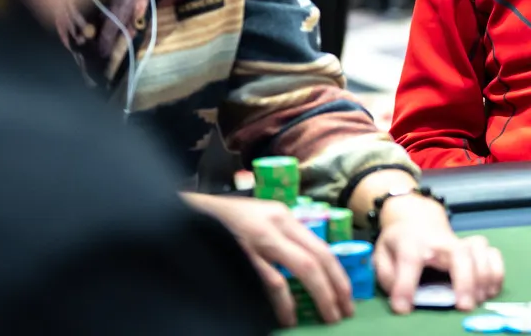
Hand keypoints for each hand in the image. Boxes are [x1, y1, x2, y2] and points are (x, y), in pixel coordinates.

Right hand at [183, 194, 353, 327]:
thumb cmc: (222, 222)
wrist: (183, 212)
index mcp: (282, 215)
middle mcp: (275, 223)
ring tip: (326, 317)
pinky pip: (271, 280)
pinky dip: (284, 302)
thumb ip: (281, 240)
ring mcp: (258, 237)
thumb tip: (309, 273)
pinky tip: (288, 318)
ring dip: (319, 296)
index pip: (322, 247)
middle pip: (317, 258)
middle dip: (335, 288)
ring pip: (302, 268)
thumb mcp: (258, 222)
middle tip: (343, 313)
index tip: (347, 298)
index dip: (339, 275)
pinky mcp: (240, 253)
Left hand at [373, 194, 504, 314]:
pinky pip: (493, 254)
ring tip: (480, 299)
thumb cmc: (400, 242)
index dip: (406, 285)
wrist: (416, 219)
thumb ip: (387, 275)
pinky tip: (490, 290)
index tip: (403, 308)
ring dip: (485, 276)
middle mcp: (440, 241)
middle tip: (464, 307)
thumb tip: (400, 298)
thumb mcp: (382, 254)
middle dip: (464, 280)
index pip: (410, 259)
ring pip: (479, 251)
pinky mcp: (474, 248)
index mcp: (412, 241)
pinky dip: (497, 272)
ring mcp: (460, 242)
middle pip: (459, 253)